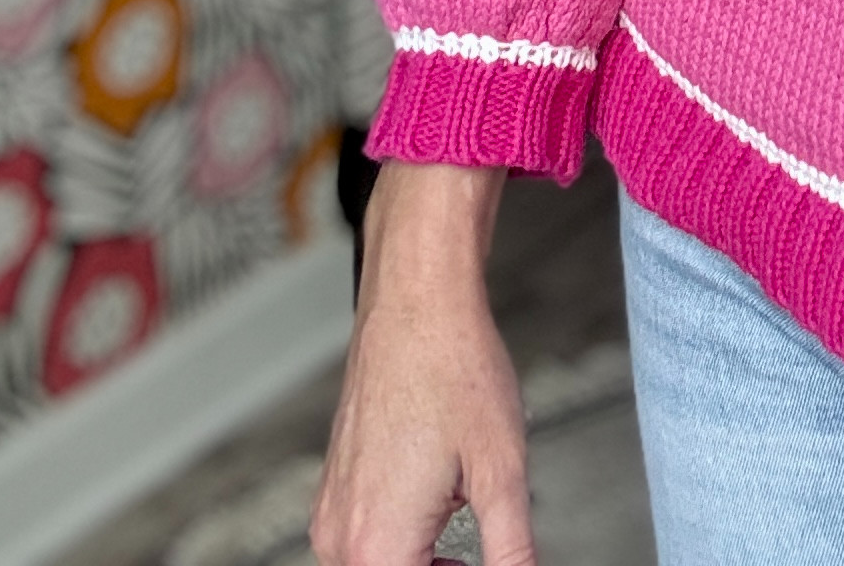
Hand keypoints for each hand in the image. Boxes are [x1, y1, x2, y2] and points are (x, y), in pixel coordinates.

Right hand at [311, 163, 531, 565]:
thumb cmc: (454, 370)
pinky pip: (367, 536)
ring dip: (425, 559)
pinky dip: (406, 535)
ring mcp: (332, 511)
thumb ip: (511, 550)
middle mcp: (340, 538)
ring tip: (467, 517)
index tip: (493, 559)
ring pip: (380, 563)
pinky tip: (444, 495)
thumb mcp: (502, 472)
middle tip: (490, 550)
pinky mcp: (334, 488)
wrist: (417, 303)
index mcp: (378, 547)